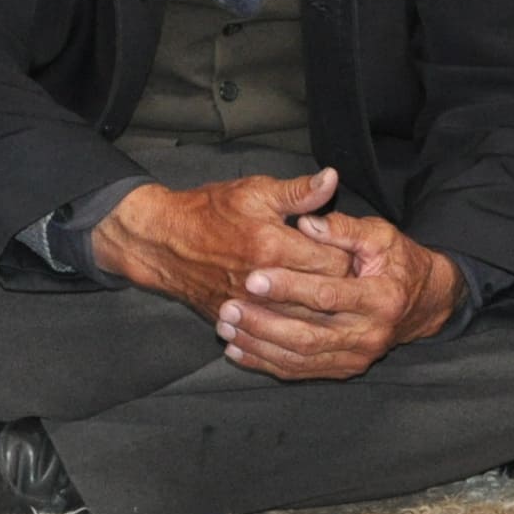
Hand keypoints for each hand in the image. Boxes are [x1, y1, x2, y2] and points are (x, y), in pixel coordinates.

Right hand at [89, 169, 351, 316]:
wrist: (162, 241)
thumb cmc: (209, 211)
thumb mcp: (255, 191)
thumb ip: (298, 192)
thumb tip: (332, 179)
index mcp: (272, 246)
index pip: (333, 264)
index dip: (348, 259)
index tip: (352, 253)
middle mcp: (261, 282)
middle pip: (321, 297)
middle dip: (339, 289)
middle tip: (349, 279)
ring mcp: (247, 307)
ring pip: (301, 322)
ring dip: (318, 313)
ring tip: (328, 299)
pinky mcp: (236, 321)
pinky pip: (273, 335)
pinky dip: (290, 327)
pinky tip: (301, 317)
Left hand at [214, 209, 460, 380]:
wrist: (423, 302)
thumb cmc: (397, 261)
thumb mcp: (380, 236)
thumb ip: (344, 229)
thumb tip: (307, 223)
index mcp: (381, 297)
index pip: (328, 295)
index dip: (289, 286)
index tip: (253, 277)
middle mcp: (371, 334)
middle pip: (309, 334)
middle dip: (264, 322)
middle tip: (229, 308)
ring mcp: (358, 356)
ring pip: (300, 358)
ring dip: (259, 345)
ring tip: (226, 328)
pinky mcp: (345, 368)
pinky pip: (300, 371)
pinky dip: (266, 363)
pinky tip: (238, 351)